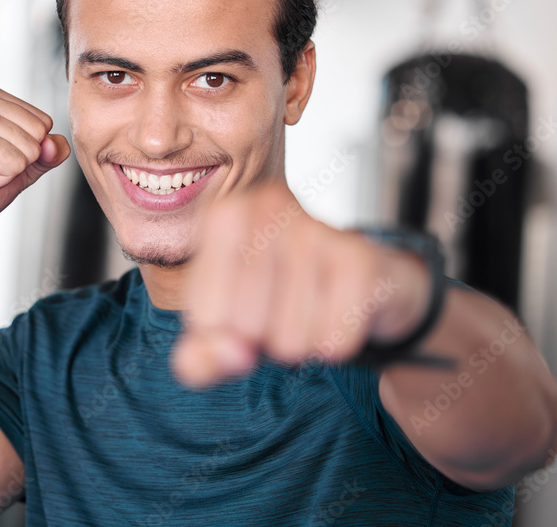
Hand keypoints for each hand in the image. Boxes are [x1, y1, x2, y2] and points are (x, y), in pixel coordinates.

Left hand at [170, 181, 427, 387]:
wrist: (362, 276)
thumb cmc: (276, 293)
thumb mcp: (222, 322)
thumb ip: (201, 356)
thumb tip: (229, 356)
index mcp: (223, 216)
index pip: (206, 318)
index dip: (225, 337)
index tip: (241, 310)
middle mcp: (267, 208)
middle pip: (247, 327)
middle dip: (265, 339)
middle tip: (282, 309)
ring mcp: (316, 228)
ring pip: (292, 339)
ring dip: (302, 342)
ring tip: (311, 308)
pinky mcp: (361, 259)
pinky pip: (333, 341)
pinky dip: (335, 344)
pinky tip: (339, 311)